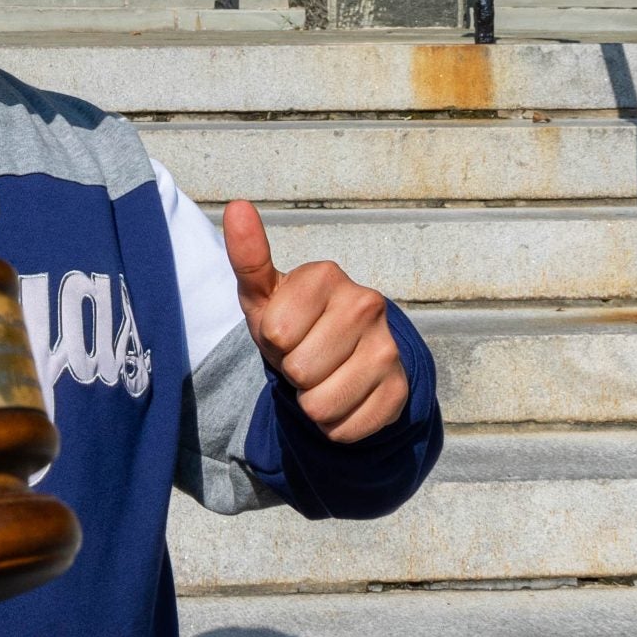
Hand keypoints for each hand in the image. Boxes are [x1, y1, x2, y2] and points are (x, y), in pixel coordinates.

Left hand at [223, 200, 411, 443]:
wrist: (342, 358)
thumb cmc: (292, 322)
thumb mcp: (263, 294)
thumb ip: (248, 255)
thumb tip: (237, 206)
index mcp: (328, 275)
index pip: (276, 333)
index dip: (273, 340)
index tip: (286, 330)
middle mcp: (367, 304)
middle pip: (300, 370)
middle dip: (294, 371)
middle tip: (306, 355)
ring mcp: (389, 348)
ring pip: (321, 405)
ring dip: (312, 401)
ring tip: (324, 375)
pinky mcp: (400, 390)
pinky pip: (344, 429)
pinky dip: (335, 423)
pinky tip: (344, 396)